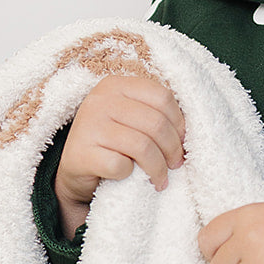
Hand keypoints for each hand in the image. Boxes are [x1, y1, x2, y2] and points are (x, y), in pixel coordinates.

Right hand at [54, 75, 185, 238]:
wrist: (75, 170)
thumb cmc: (111, 144)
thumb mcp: (130, 119)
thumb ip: (154, 114)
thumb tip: (187, 133)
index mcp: (115, 85)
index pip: (162, 97)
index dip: (180, 123)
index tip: (183, 142)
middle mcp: (99, 100)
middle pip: (155, 123)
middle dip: (172, 149)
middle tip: (175, 165)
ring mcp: (88, 126)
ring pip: (142, 147)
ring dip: (158, 168)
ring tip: (160, 178)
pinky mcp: (81, 154)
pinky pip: (121, 166)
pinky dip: (131, 175)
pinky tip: (130, 177)